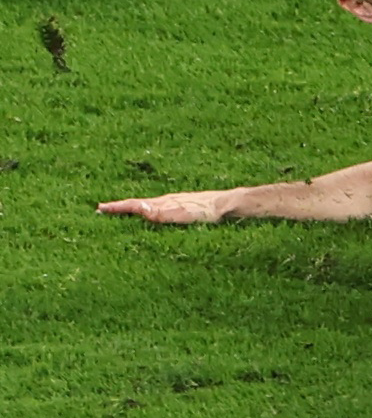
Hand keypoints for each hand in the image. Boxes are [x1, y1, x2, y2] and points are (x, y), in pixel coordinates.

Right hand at [97, 189, 235, 223]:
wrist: (226, 205)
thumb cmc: (205, 211)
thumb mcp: (181, 214)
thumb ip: (160, 212)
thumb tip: (139, 207)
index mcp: (162, 203)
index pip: (134, 204)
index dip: (117, 207)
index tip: (99, 209)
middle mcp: (165, 201)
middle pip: (138, 204)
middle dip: (120, 208)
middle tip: (103, 211)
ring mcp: (173, 203)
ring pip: (148, 206)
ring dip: (133, 209)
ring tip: (120, 213)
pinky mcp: (182, 208)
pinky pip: (159, 209)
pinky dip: (147, 211)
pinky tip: (150, 216)